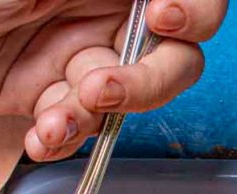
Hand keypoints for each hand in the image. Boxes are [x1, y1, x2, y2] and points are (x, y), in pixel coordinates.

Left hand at [0, 0, 227, 160]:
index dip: (195, 9)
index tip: (165, 18)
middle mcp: (101, 5)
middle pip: (175, 54)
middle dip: (146, 80)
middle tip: (104, 85)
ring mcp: (76, 54)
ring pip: (131, 100)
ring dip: (96, 117)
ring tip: (57, 115)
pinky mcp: (50, 96)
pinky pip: (84, 128)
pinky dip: (66, 138)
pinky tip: (42, 132)